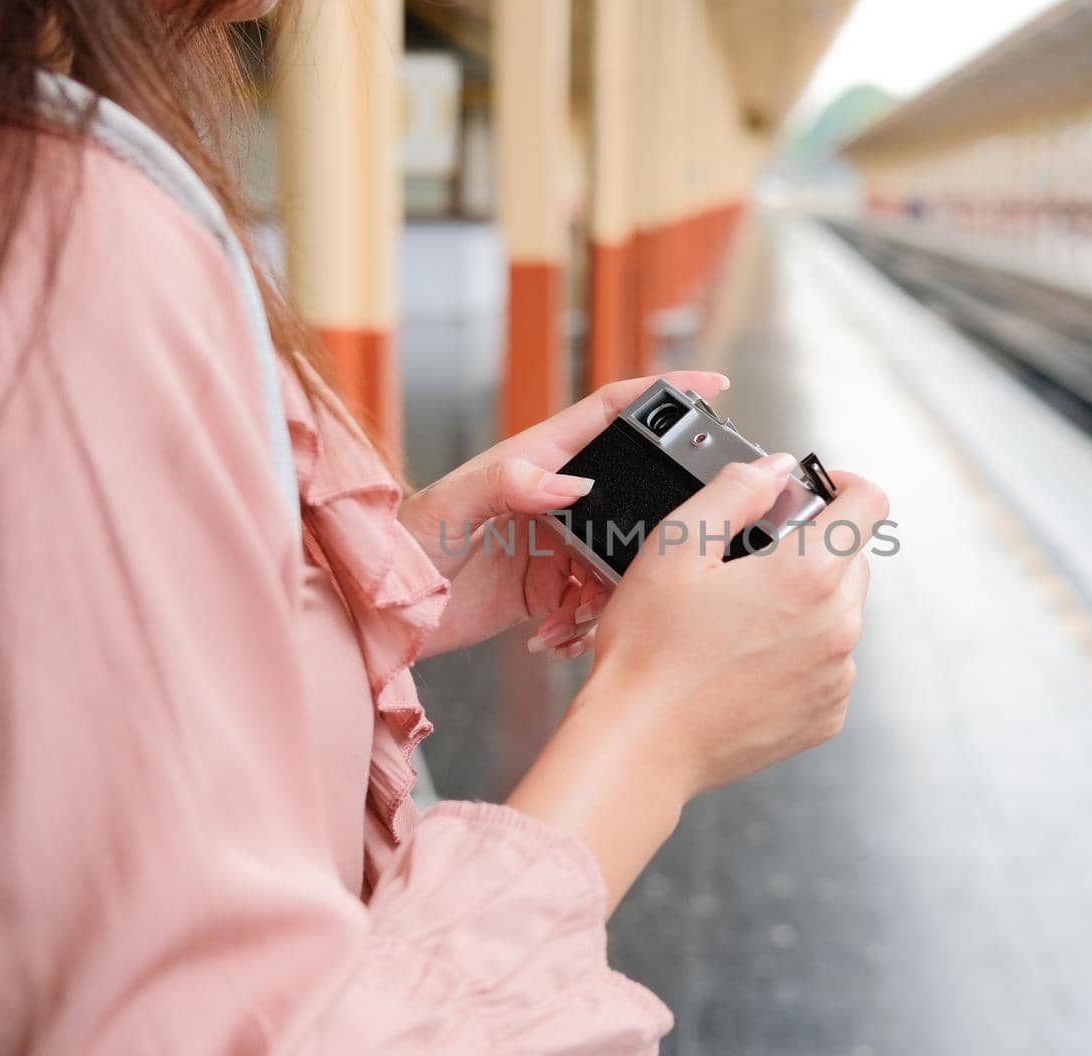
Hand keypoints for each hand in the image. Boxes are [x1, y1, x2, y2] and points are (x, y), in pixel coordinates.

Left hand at [399, 371, 730, 658]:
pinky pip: (594, 601)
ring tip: (574, 617)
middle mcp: (555, 496)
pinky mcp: (550, 588)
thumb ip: (510, 484)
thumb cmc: (401, 541)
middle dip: (658, 520)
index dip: (662, 391)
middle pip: (633, 491)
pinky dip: (586, 622)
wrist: (379, 609)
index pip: (611, 411)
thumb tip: (573, 481)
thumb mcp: (454, 505)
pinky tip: (556, 636)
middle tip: (665, 551)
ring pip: (621, 556)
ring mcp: (557, 542)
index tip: (712, 383)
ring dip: (614, 591)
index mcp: (537, 458)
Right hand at [507, 455, 889, 910]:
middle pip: (853, 558)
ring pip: (841, 612)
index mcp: (808, 576)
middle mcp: (838, 627)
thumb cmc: (649, 652)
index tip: (812, 492)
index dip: (841, 483)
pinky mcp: (826, 715)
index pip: (869, 504)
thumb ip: (736, 492)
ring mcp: (836, 676)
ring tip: (738, 619)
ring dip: (805, 602)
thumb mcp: (675, 547)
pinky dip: (800, 652)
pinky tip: (745, 660)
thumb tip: (777, 468)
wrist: (640, 744)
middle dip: (811, 546)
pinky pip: (829, 663)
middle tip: (749, 561)